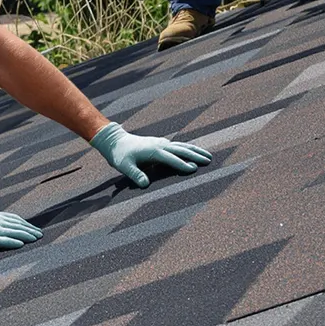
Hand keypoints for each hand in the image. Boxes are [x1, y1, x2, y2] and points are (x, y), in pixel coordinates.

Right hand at [0, 210, 43, 258]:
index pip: (13, 218)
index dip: (24, 223)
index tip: (32, 227)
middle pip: (17, 224)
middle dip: (30, 229)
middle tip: (40, 234)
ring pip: (15, 232)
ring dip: (27, 235)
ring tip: (37, 239)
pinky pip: (6, 241)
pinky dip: (15, 242)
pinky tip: (23, 245)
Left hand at [90, 122, 213, 188]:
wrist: (116, 140)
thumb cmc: (120, 155)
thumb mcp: (125, 166)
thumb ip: (135, 175)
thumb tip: (145, 185)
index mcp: (153, 151)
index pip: (171, 159)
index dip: (182, 164)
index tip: (194, 169)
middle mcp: (160, 145)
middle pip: (181, 150)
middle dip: (195, 155)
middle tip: (208, 161)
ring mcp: (161, 143)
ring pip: (182, 146)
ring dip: (195, 150)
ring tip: (208, 156)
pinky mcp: (160, 143)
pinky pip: (178, 146)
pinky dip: (188, 148)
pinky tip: (194, 152)